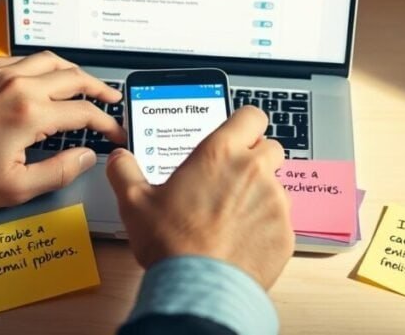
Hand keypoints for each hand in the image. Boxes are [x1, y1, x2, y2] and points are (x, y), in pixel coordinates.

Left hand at [0, 51, 125, 210]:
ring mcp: (2, 75)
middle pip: (74, 77)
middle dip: (100, 89)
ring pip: (52, 60)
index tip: (116, 133)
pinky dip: (45, 66)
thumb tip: (85, 156)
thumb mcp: (16, 187)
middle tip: (113, 101)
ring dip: (75, 71)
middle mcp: (19, 86)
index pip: (83, 112)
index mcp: (29, 113)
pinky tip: (49, 78)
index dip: (107, 124)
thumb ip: (59, 171)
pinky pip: (26, 59)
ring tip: (88, 84)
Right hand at [106, 106, 292, 289]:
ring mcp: (274, 201)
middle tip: (231, 177)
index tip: (236, 135)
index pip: (251, 116)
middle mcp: (253, 171)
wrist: (200, 288)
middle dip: (255, 157)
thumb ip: (125, 171)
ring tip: (232, 215)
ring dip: (260, 193)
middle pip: (270, 147)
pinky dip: (265, 226)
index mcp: (219, 153)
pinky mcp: (285, 232)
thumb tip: (119, 158)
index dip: (245, 124)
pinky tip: (241, 239)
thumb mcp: (134, 202)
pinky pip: (280, 219)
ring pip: (277, 185)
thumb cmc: (171, 243)